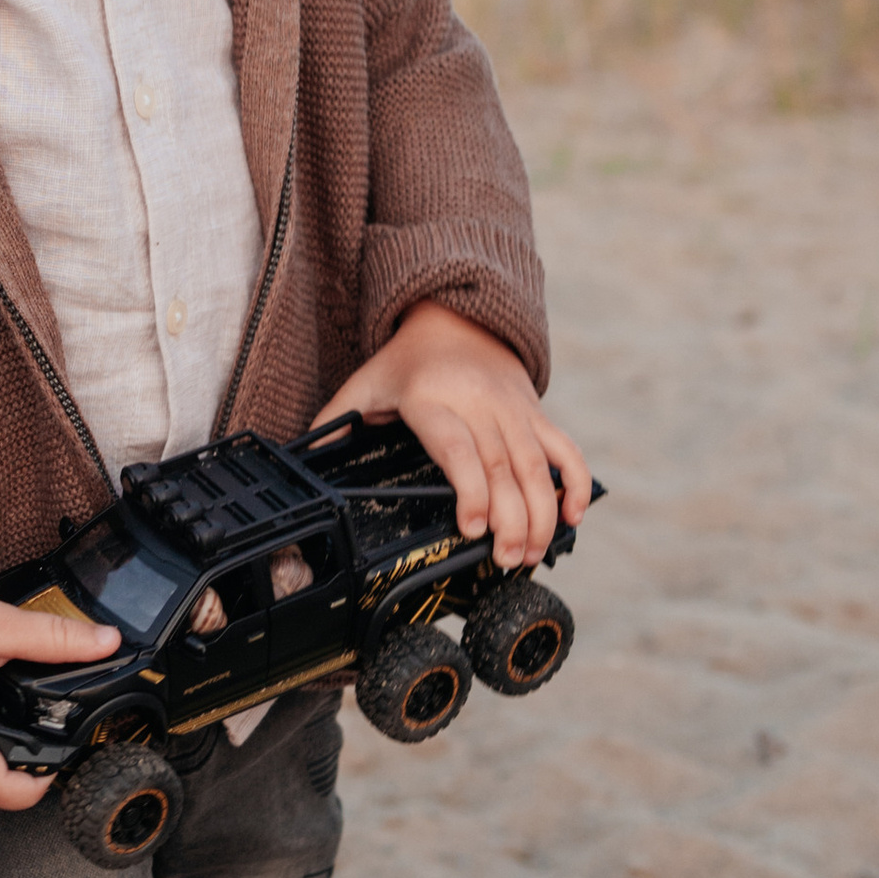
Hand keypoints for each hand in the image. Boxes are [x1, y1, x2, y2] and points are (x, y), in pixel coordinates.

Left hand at [319, 298, 592, 570]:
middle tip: (508, 563)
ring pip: (537, 465)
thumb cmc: (406, 359)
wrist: (457, 314)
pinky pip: (565, 448)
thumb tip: (304, 456)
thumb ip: (335, 419)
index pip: (458, 448)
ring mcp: (513, 408)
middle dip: (512, 520)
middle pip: (503, 466)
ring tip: (532, 555)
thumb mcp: (365, 381)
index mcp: (433, 399)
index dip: (471, 489)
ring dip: (541, 513)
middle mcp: (479, 403)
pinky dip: (574, 482)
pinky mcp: (536, 412)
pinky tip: (574, 516)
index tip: (475, 528)